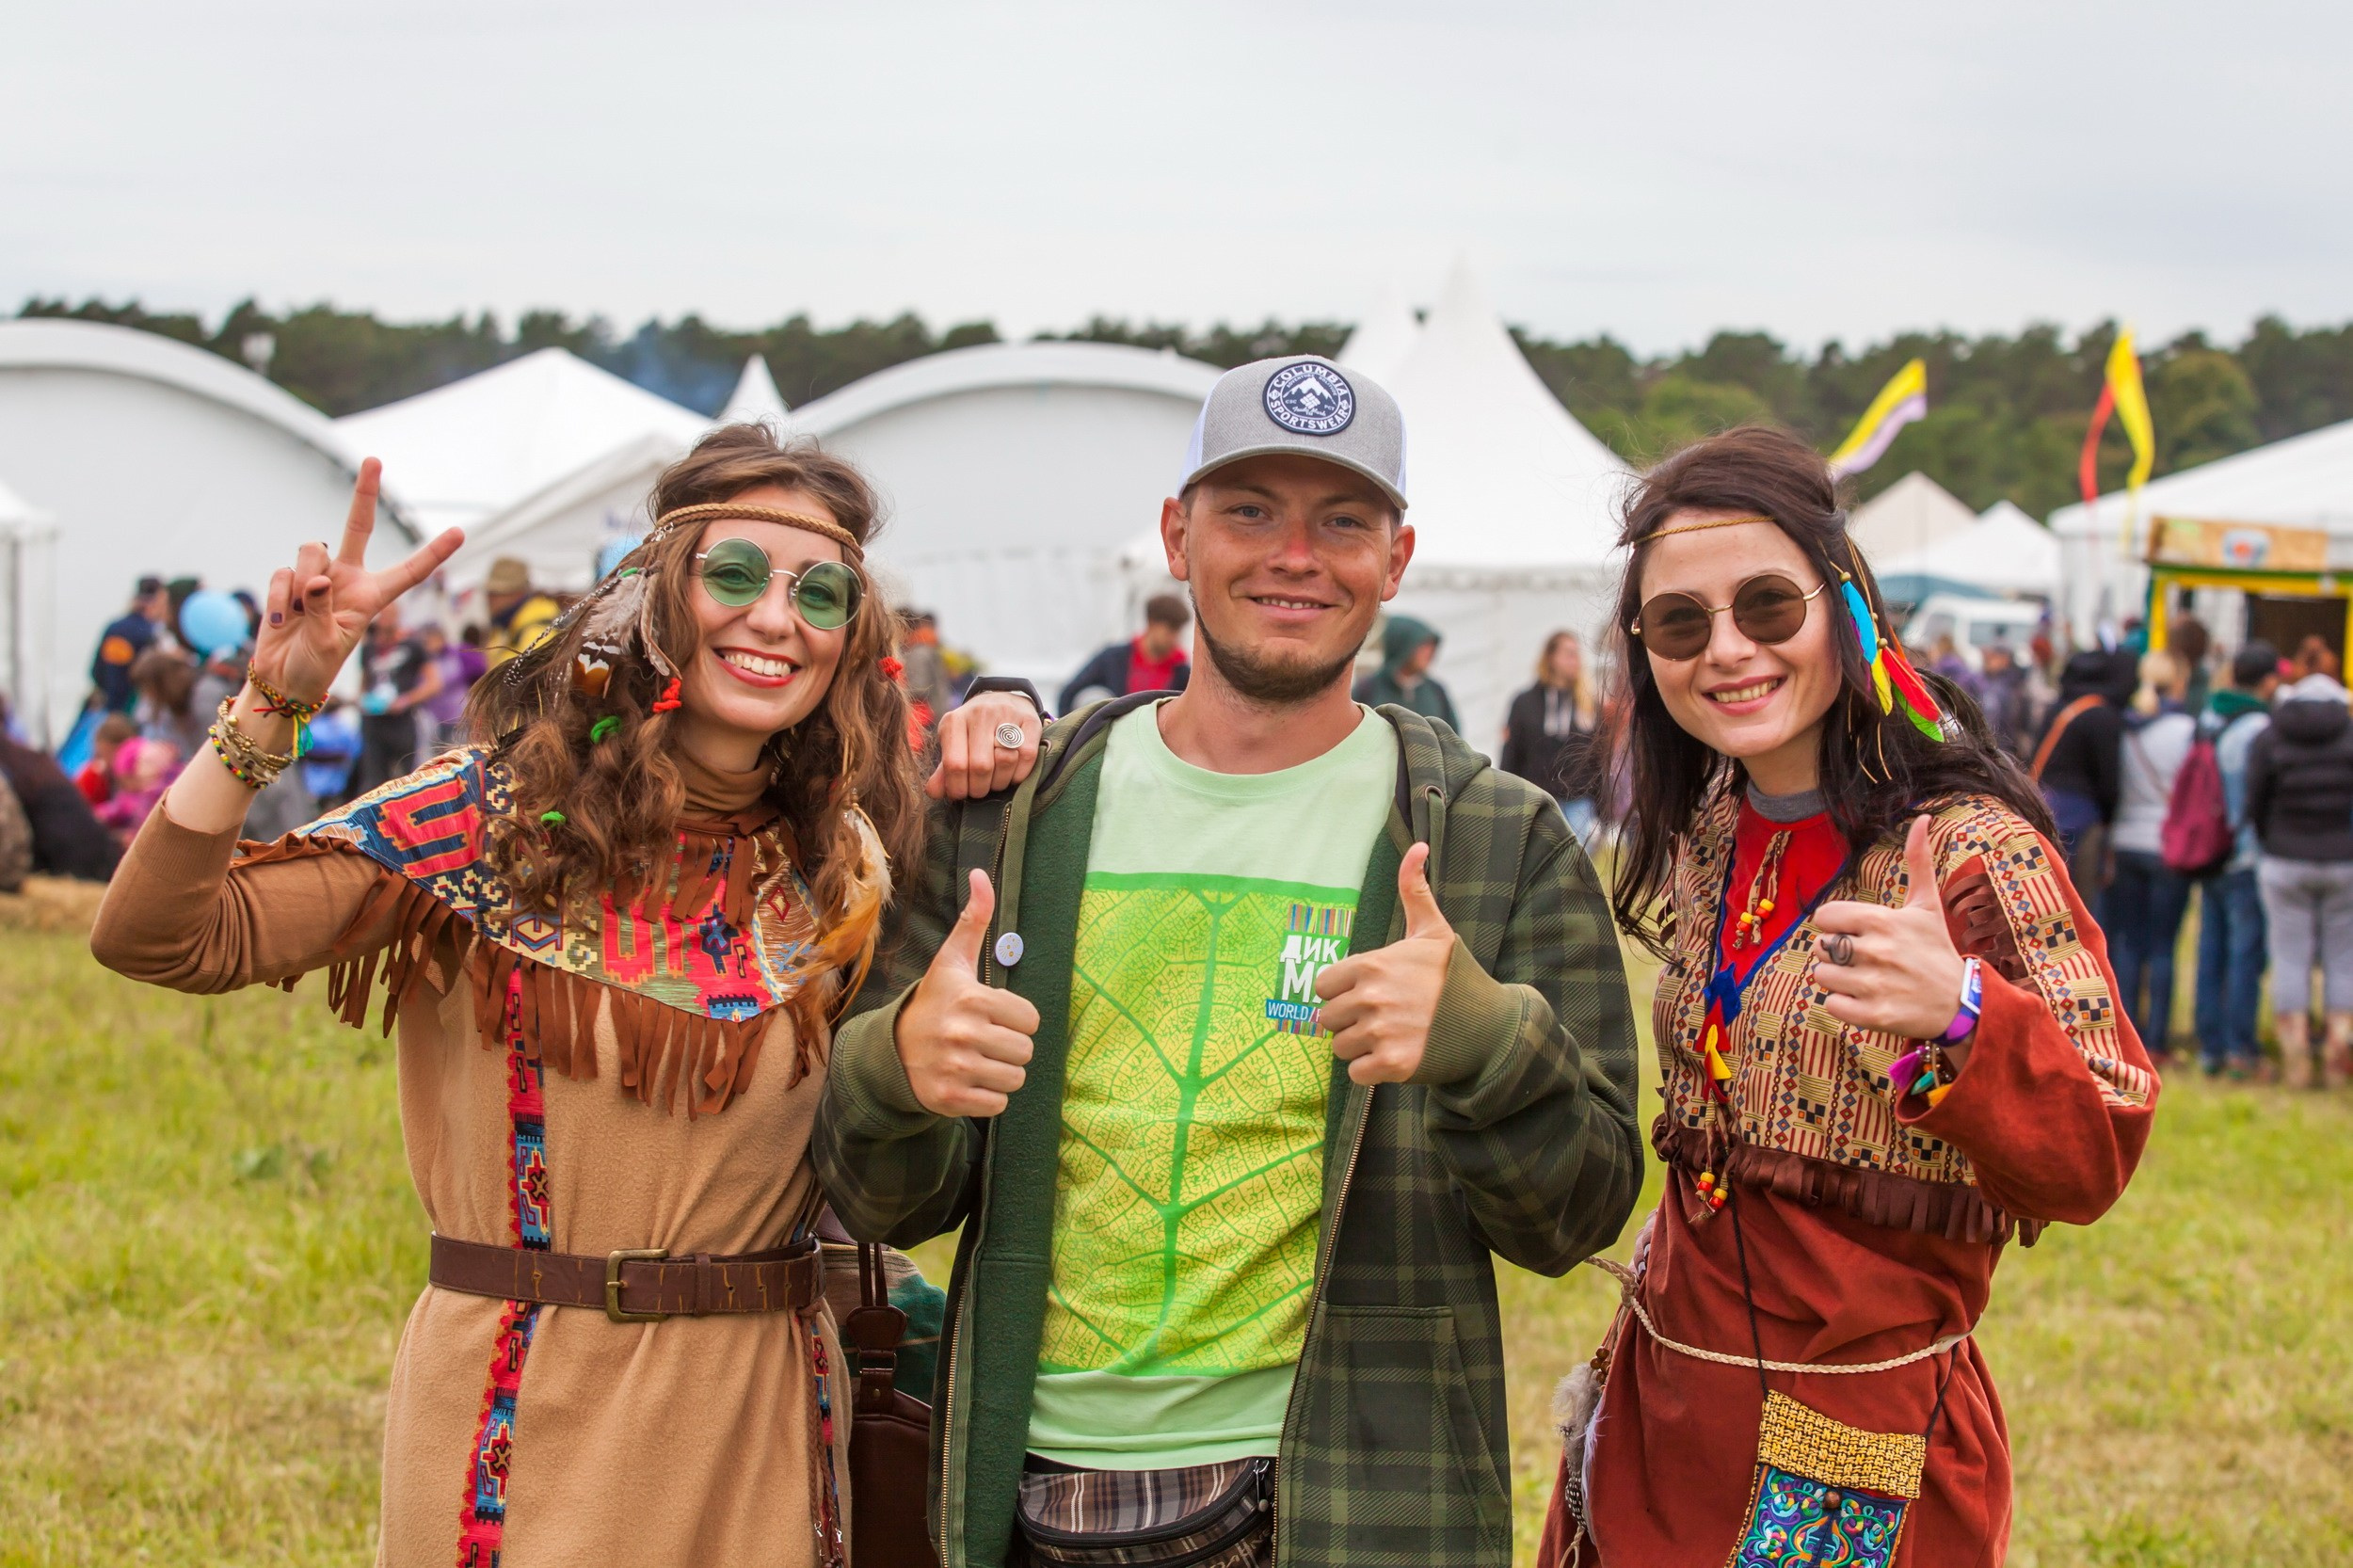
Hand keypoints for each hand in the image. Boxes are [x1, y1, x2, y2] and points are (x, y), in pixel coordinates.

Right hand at [255, 459, 463, 703]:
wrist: (281, 679)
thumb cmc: (314, 667)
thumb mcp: (328, 645)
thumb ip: (323, 611)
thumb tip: (317, 580)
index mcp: (372, 598)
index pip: (410, 572)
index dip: (434, 553)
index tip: (460, 532)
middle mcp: (348, 579)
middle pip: (358, 527)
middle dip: (364, 493)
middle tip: (374, 459)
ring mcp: (317, 576)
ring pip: (311, 549)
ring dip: (300, 582)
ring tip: (298, 616)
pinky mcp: (288, 580)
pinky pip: (282, 574)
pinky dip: (280, 598)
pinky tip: (282, 621)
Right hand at [895, 870, 1041, 1116]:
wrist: (891, 1050)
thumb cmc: (934, 1002)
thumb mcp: (952, 960)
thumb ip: (974, 919)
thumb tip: (980, 873)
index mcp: (971, 998)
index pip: (1031, 1019)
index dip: (1015, 1019)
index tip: (991, 1016)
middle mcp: (962, 1034)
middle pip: (1026, 1051)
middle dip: (1010, 1047)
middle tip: (984, 1041)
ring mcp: (955, 1069)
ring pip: (1016, 1079)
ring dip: (1001, 1073)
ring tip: (977, 1060)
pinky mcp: (950, 1099)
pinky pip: (998, 1105)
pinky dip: (988, 1097)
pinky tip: (968, 1080)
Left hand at [927, 691, 1042, 799]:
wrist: (1003, 701)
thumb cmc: (974, 732)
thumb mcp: (955, 745)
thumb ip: (944, 770)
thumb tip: (934, 792)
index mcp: (954, 721)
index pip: (954, 764)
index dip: (958, 787)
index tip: (961, 794)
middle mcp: (980, 713)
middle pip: (981, 766)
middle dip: (980, 788)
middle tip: (980, 790)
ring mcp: (1007, 714)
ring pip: (1005, 761)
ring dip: (1000, 782)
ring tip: (995, 780)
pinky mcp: (1030, 719)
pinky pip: (1027, 756)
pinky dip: (1020, 774)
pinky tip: (1013, 773)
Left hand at [1314, 843, 1454, 1085]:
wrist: (1489, 1025)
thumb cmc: (1455, 976)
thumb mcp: (1433, 930)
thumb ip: (1413, 889)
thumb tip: (1416, 846)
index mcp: (1372, 965)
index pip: (1324, 986)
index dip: (1342, 992)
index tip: (1368, 994)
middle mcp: (1371, 998)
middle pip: (1327, 1019)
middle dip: (1349, 1021)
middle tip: (1380, 1019)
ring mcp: (1380, 1032)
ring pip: (1340, 1047)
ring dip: (1360, 1047)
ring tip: (1390, 1037)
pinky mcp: (1391, 1064)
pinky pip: (1356, 1073)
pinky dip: (1371, 1071)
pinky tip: (1394, 1057)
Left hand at [1813, 816, 1967, 1038]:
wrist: (1961, 1002)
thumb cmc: (1936, 950)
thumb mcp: (1928, 905)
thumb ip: (1918, 862)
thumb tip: (1923, 818)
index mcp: (1881, 921)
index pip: (1824, 917)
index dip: (1836, 926)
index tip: (1856, 933)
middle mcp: (1875, 951)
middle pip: (1820, 947)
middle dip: (1837, 953)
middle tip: (1865, 959)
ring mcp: (1874, 984)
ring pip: (1822, 976)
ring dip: (1838, 980)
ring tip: (1865, 979)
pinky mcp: (1874, 1015)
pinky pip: (1832, 1006)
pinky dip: (1844, 1005)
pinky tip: (1867, 999)